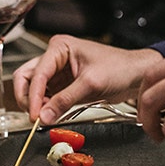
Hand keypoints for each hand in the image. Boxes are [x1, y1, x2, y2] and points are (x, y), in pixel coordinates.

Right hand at [13, 34, 160, 124]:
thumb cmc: (120, 68)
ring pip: (34, 89)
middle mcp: (55, 57)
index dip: (32, 95)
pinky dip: (46, 108)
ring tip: (44, 118)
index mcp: (59, 47)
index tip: (34, 115)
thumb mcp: (91, 84)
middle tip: (32, 116)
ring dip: (36, 104)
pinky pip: (47, 97)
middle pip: (27, 77)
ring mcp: (58, 72)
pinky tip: (51, 116)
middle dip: (27, 97)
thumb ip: (65, 100)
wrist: (137, 75)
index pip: (37, 73)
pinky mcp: (63, 85)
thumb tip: (44, 115)